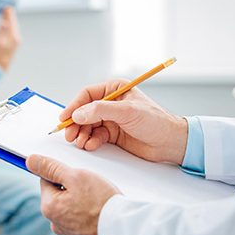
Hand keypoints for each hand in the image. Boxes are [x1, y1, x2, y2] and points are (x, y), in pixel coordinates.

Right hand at [0, 6, 20, 70]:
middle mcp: (16, 38)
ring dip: (11, 20)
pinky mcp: (14, 44)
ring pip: (14, 27)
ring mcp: (16, 41)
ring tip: (8, 13)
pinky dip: (10, 25)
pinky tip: (8, 23)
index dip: (9, 14)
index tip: (7, 6)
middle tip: (8, 7)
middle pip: (14, 23)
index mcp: (14, 37)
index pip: (12, 22)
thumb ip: (1, 31)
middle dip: (10, 15)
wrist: (0, 67)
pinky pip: (13, 31)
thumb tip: (5, 22)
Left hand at [26, 154, 120, 234]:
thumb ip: (51, 167)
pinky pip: (82, 219)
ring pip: (71, 206)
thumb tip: (30, 160)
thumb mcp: (76, 176)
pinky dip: (89, 212)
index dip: (62, 172)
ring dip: (81, 200)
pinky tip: (101, 209)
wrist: (125, 231)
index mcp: (49, 207)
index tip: (75, 172)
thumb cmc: (101, 203)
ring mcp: (70, 233)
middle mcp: (56, 223)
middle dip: (73, 186)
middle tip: (90, 185)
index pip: (46, 180)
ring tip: (98, 198)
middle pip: (59, 194)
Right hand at [60, 80, 187, 164]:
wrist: (170, 143)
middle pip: (84, 111)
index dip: (74, 106)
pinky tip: (91, 145)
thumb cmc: (155, 121)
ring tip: (81, 142)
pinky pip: (95, 136)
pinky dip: (91, 141)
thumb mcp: (127, 112)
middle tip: (69, 134)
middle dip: (76, 123)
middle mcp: (111, 103)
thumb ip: (101, 111)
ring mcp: (111, 119)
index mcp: (115, 89)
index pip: (87, 95)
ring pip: (88, 125)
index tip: (65, 117)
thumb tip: (78, 114)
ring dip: (82, 134)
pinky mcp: (113, 134)